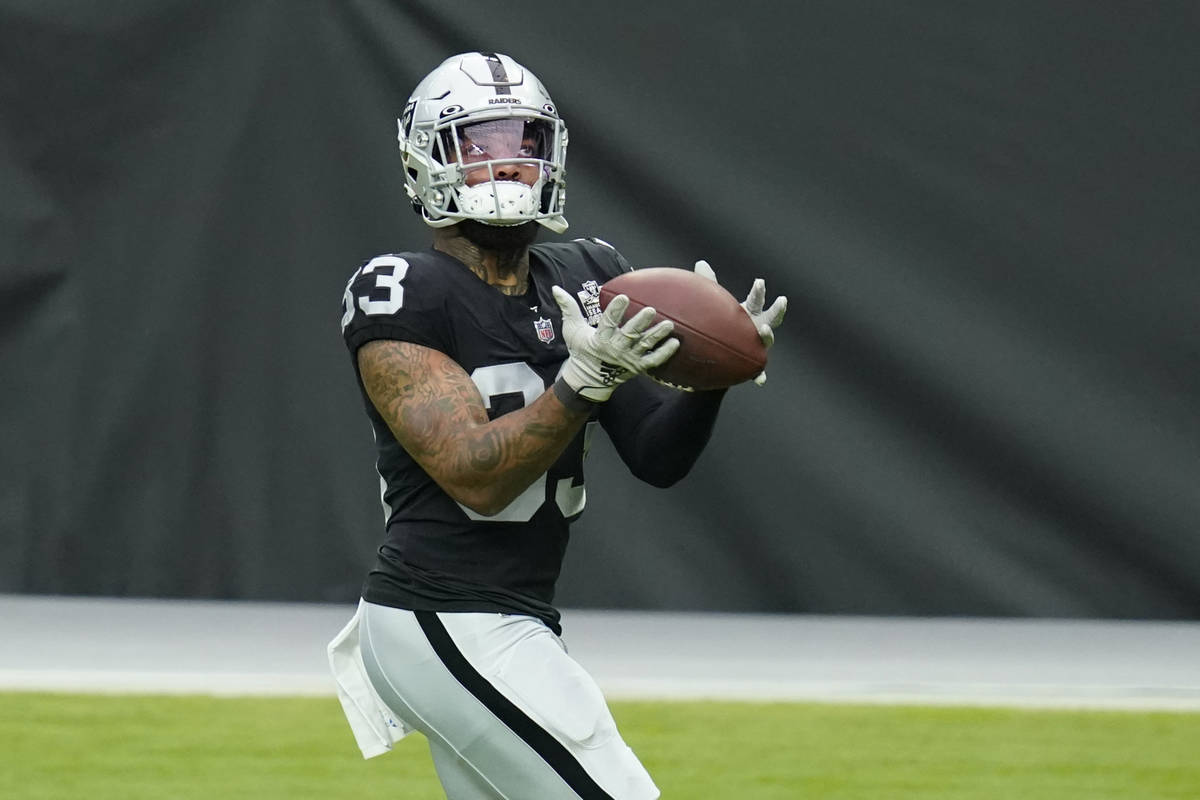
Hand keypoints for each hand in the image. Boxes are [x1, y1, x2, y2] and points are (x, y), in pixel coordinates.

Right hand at [552, 285, 678, 401]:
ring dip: (657, 336)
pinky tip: (675, 343)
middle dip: (640, 323)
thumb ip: (568, 308)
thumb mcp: (572, 329)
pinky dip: (664, 354)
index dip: (615, 310)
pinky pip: (653, 361)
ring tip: (669, 325)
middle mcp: (615, 349)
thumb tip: (556, 288)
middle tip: (651, 310)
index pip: (608, 323)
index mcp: (599, 339)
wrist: (589, 379)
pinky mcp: (638, 367)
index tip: (624, 297)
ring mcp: (628, 359)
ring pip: (644, 346)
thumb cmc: (581, 350)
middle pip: (629, 335)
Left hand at [694, 260, 786, 384]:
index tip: (759, 281)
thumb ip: (709, 284)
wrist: (721, 354)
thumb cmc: (722, 325)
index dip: (759, 291)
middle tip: (781, 300)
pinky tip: (761, 380)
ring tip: (763, 329)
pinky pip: (758, 372)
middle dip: (777, 310)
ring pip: (767, 341)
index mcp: (750, 314)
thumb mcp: (717, 306)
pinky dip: (760, 376)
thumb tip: (700, 262)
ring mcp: (757, 346)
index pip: (757, 300)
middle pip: (773, 318)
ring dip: (768, 335)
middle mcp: (757, 328)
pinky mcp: (751, 365)